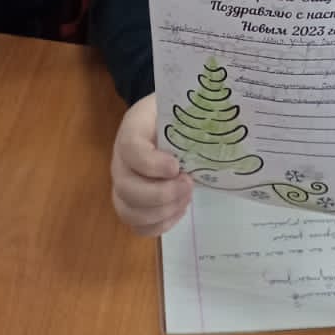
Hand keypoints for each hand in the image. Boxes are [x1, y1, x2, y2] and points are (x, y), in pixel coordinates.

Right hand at [111, 94, 192, 235]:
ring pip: (129, 211)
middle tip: (188, 184)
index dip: (152, 164)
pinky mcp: (130, 205)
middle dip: (161, 194)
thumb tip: (214, 129)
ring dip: (162, 212)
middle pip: (126, 188)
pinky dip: (160, 225)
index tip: (176, 166)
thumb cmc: (170, 117)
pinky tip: (179, 209)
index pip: (130, 149)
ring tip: (186, 198)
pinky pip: (137, 226)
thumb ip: (186, 119)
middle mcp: (120, 161)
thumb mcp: (176, 108)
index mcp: (131, 130)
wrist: (158, 124)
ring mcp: (122, 186)